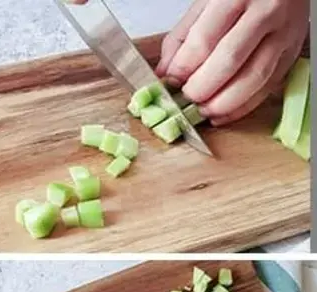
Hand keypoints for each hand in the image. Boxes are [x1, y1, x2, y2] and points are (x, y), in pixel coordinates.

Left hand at [155, 0, 308, 125]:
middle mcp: (265, 13)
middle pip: (229, 61)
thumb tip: (165, 73)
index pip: (204, 40)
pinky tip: (224, 113)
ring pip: (254, 77)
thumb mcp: (205, 4)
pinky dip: (244, 106)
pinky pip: (269, 85)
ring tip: (203, 111)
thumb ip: (182, 38)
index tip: (171, 82)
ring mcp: (284, 33)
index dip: (184, 68)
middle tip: (186, 99)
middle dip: (203, 88)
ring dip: (224, 103)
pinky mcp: (293, 51)